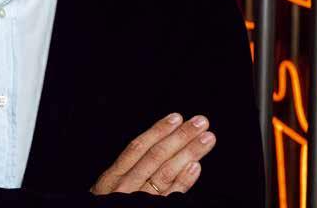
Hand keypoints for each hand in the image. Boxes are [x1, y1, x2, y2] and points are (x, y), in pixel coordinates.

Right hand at [90, 113, 215, 196]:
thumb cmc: (110, 203)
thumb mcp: (109, 186)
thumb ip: (128, 168)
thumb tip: (158, 143)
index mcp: (113, 176)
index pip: (139, 147)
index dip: (158, 131)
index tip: (176, 117)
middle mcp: (126, 187)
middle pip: (156, 156)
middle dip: (180, 137)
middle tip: (200, 122)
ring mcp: (140, 200)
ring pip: (166, 173)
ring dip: (189, 153)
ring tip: (207, 139)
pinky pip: (171, 196)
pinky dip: (184, 181)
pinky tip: (196, 166)